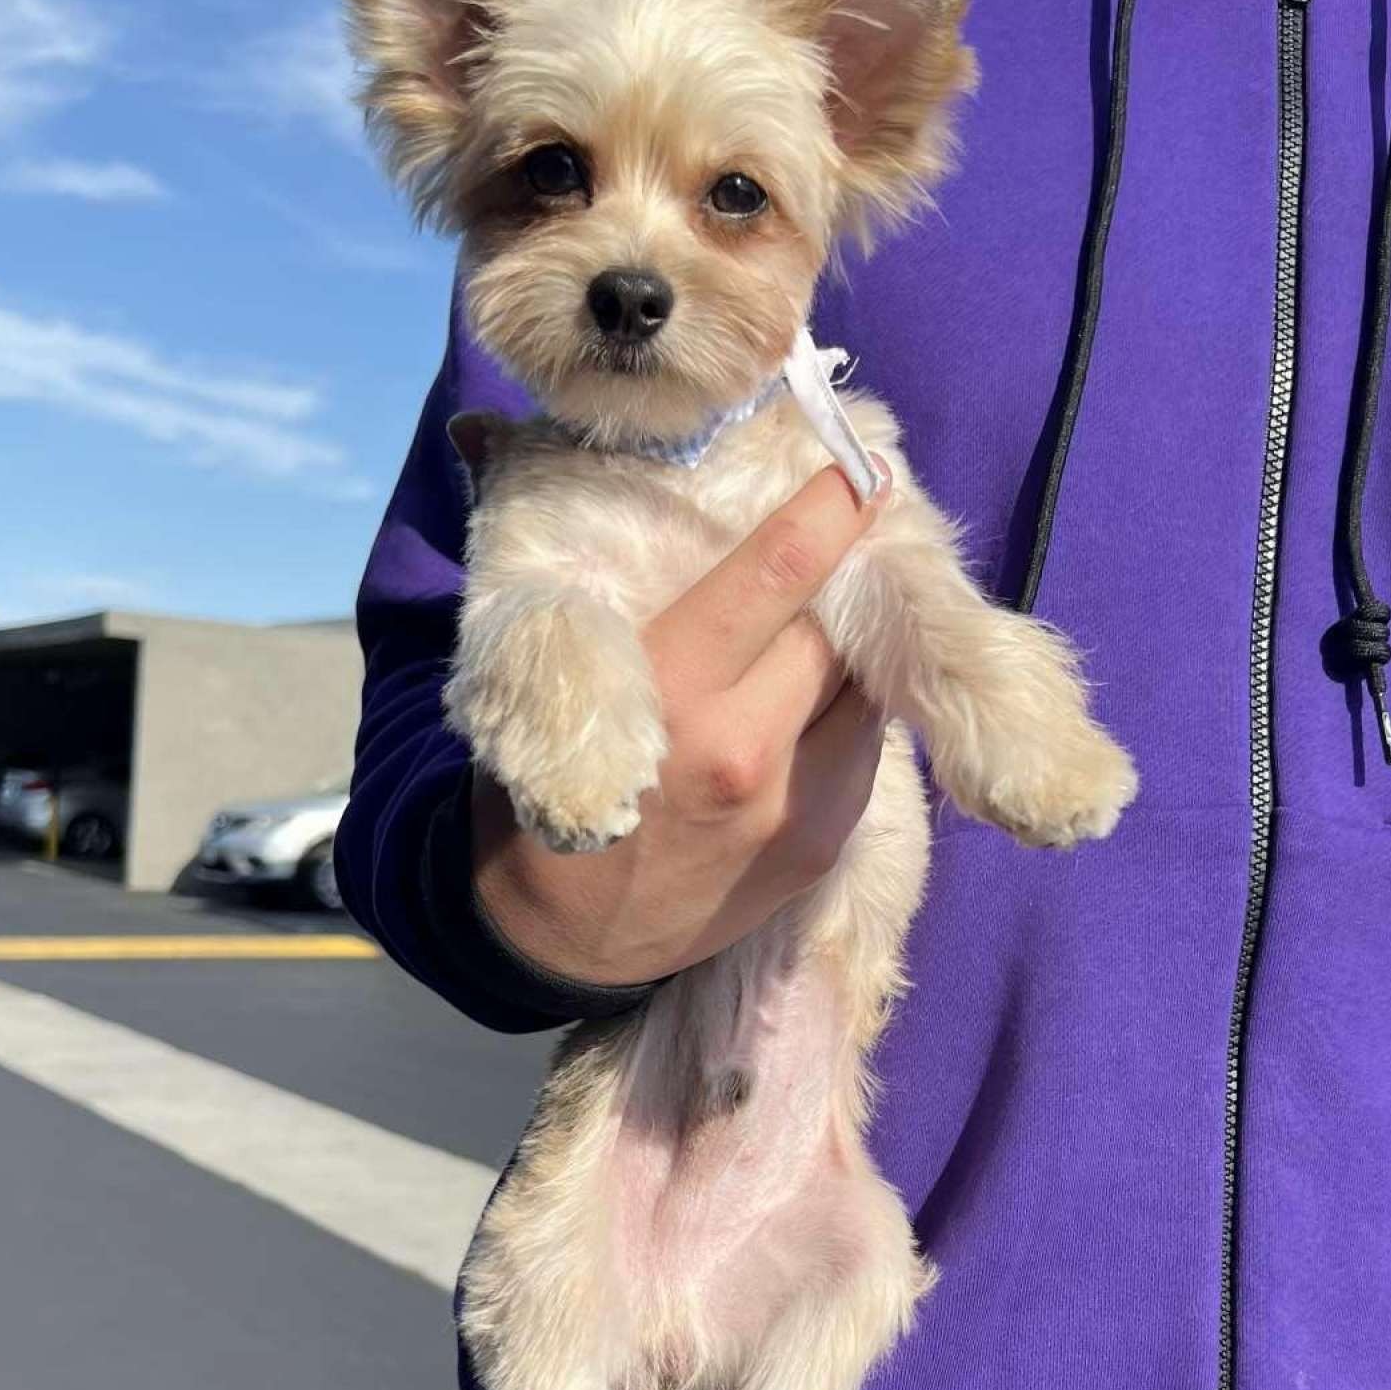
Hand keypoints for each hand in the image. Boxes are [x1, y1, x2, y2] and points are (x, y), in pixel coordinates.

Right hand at [472, 462, 889, 989]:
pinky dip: (843, 727)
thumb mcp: (559, 684)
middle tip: (832, 568)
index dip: (830, 513)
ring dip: (846, 665)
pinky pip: (861, 755)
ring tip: (815, 651)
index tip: (864, 473)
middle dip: (833, 597)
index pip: (776, 575)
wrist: (558, 938)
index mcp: (669, 689)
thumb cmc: (547, 789)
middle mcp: (742, 748)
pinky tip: (805, 724)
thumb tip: (526, 452)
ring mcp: (792, 806)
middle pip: (831, 633)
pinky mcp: (820, 848)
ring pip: (862, 694)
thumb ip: (601, 591)